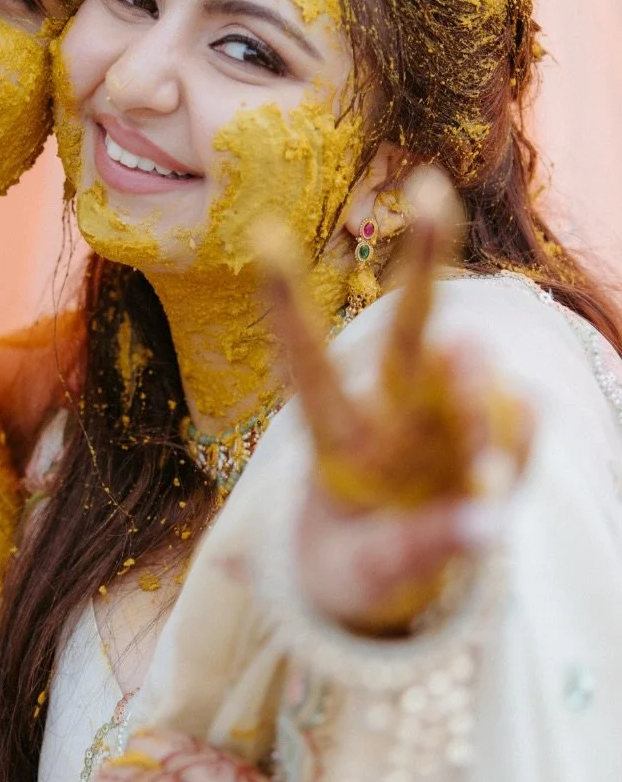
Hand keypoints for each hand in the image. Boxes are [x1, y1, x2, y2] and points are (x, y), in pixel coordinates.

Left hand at [261, 169, 531, 633]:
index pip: (307, 359)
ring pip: (470, 373)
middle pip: (407, 327)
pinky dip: (515, 445)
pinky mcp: (495, 441)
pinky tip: (493, 487)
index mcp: (334, 432)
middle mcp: (393, 410)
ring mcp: (447, 421)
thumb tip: (494, 524)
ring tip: (475, 444)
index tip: (261, 234)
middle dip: (423, 259)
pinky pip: (520, 423)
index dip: (286, 302)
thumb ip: (420, 548)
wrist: (386, 592)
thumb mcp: (366, 574)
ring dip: (476, 391)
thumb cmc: (351, 570)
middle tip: (431, 188)